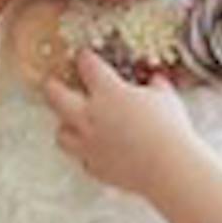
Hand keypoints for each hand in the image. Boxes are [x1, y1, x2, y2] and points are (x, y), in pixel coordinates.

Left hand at [44, 49, 198, 196]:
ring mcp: (89, 144)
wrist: (169, 166)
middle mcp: (90, 116)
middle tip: (52, 84)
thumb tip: (156, 79)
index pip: (87, 65)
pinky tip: (97, 150)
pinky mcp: (94, 166)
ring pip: (61, 133)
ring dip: (66, 125)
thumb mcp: (166, 97)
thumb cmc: (169, 128)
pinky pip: (82, 158)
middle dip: (52, 87)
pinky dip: (87, 153)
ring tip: (73, 123)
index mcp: (108, 92)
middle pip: (55, 96)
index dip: (85, 57)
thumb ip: (156, 85)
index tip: (84, 56)